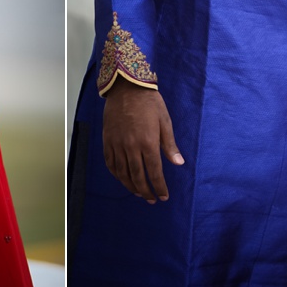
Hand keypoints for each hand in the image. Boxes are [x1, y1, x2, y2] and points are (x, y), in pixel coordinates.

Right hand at [101, 81, 183, 202]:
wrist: (126, 87)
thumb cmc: (149, 102)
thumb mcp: (164, 121)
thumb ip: (169, 144)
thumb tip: (178, 163)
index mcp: (148, 142)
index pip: (154, 172)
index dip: (159, 187)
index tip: (163, 197)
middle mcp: (131, 146)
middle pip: (138, 176)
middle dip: (146, 191)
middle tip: (151, 199)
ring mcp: (117, 144)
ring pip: (122, 173)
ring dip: (131, 186)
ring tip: (138, 193)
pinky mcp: (107, 140)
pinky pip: (110, 163)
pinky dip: (116, 174)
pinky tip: (122, 178)